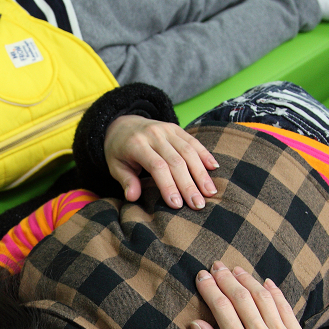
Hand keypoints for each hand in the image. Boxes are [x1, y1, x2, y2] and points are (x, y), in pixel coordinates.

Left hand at [104, 114, 218, 209]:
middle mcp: (154, 135)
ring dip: (201, 173)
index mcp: (137, 145)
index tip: (177, 205)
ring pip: (188, 151)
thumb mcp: (115, 166)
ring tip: (210, 192)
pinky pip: (193, 141)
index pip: (157, 166)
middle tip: (198, 204)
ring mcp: (166, 130)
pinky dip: (204, 154)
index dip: (168, 185)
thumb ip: (125, 181)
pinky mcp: (176, 128)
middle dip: (188, 185)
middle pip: (176, 161)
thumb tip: (132, 197)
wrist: (122, 123)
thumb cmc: (119, 151)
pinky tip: (213, 168)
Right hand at [190, 262, 321, 328]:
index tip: (201, 276)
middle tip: (216, 266)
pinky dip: (275, 292)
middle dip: (226, 278)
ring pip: (264, 297)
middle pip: (242, 297)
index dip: (210, 289)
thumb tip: (197, 324)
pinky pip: (286, 308)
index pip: (222, 308)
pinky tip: (264, 282)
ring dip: (248, 280)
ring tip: (236, 269)